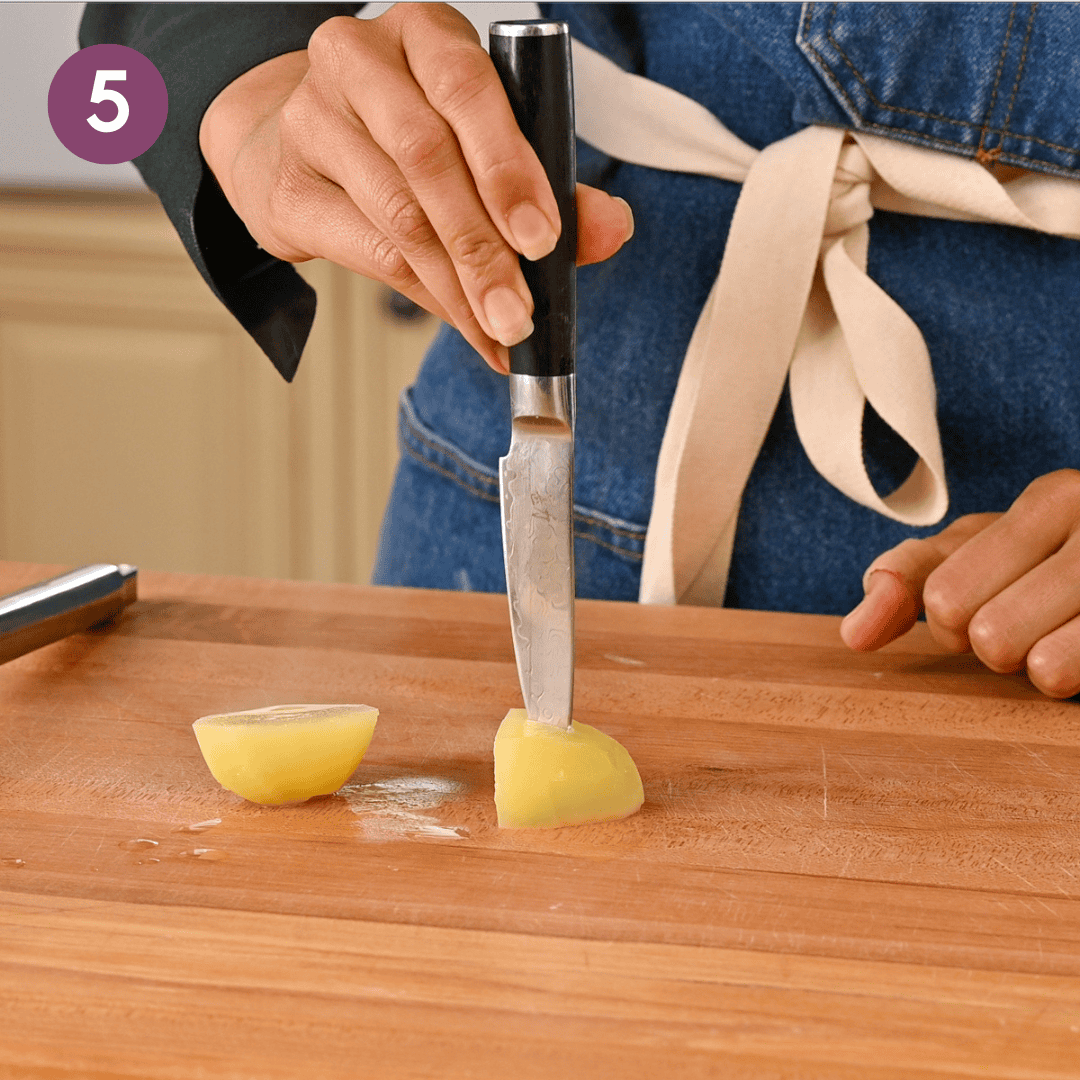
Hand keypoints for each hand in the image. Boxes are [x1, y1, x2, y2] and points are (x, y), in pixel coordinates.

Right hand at [198, 3, 633, 372]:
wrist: (291, 145)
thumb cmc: (404, 134)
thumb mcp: (478, 136)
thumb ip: (548, 179)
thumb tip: (611, 227)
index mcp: (423, 34)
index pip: (466, 89)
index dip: (508, 168)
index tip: (543, 240)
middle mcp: (359, 62)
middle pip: (426, 159)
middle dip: (484, 247)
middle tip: (519, 311)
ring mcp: (311, 120)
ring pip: (399, 215)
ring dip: (459, 286)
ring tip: (500, 327)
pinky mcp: (288, 187)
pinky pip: (368, 252)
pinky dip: (428, 300)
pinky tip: (467, 326)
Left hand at [840, 469, 1079, 697]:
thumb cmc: (1045, 563)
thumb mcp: (974, 553)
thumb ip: (904, 580)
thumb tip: (855, 636)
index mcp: (1052, 501)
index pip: (946, 598)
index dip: (952, 620)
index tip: (990, 598)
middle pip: (992, 636)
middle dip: (999, 648)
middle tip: (1033, 623)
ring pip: (1047, 669)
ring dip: (1046, 672)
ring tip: (1063, 641)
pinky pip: (1079, 681)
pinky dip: (1077, 686)